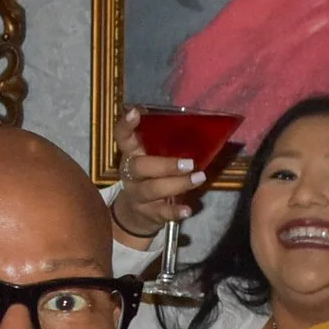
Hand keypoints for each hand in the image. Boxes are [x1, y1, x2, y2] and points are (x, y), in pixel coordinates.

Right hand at [110, 108, 208, 242]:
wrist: (135, 216)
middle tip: (189, 163)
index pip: (122, 137)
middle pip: (139, 167)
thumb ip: (167, 147)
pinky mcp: (147, 214)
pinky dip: (174, 211)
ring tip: (199, 178)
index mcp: (131, 154)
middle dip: (164, 165)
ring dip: (177, 184)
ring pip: (152, 189)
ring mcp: (136, 195)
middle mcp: (130, 174)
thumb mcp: (153, 160)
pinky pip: (161, 212)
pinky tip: (187, 210)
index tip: (136, 112)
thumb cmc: (151, 178)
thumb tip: (206, 130)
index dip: (126, 125)